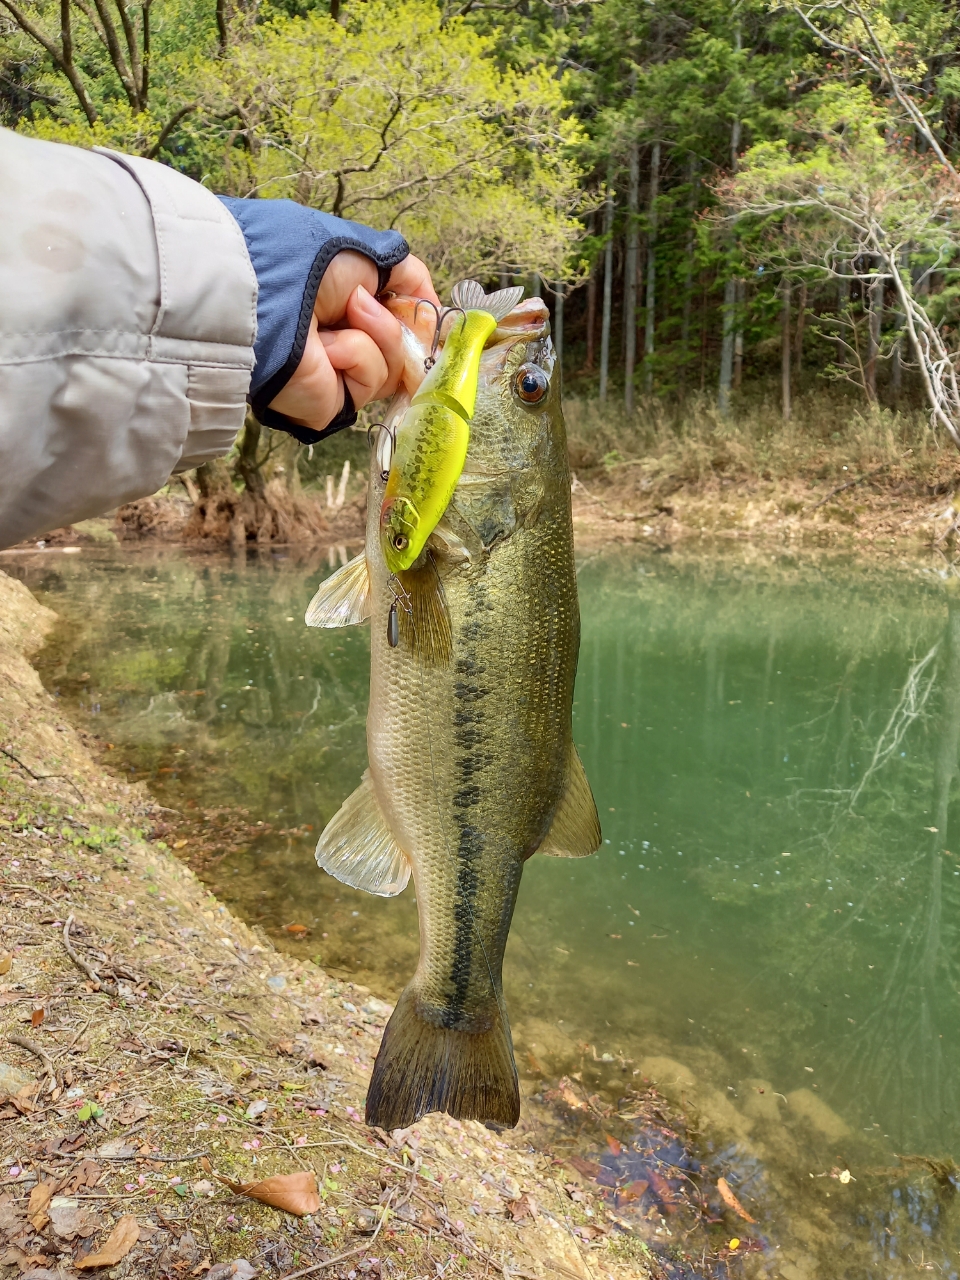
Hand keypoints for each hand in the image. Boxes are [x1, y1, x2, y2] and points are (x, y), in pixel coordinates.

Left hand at [268, 251, 439, 431]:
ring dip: (378, 333)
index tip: (418, 304)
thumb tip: (429, 299)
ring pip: (397, 363)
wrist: (270, 297)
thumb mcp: (364, 252)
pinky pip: (373, 379)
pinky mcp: (336, 402)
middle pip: (406, 346)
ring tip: (342, 317)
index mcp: (350, 307)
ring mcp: (341, 374)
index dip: (416, 314)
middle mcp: (346, 340)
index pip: (402, 320)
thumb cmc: (305, 265)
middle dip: (397, 323)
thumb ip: (404, 273)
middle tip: (362, 305)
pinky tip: (326, 348)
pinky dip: (357, 356)